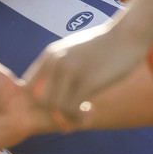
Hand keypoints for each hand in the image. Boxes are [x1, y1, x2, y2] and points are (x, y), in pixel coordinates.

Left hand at [24, 14, 150, 119]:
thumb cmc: (101, 45)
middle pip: (40, 101)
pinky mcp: (87, 80)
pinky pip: (73, 108)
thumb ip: (60, 64)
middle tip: (68, 115)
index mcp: (50, 55)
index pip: (28, 86)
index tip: (55, 106)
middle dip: (52, 114)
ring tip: (81, 113)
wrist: (125, 36)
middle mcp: (56, 62)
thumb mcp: (73, 50)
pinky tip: (89, 111)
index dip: (38, 102)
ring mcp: (70, 71)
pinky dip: (79, 117)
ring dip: (68, 117)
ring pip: (56, 107)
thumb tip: (52, 85)